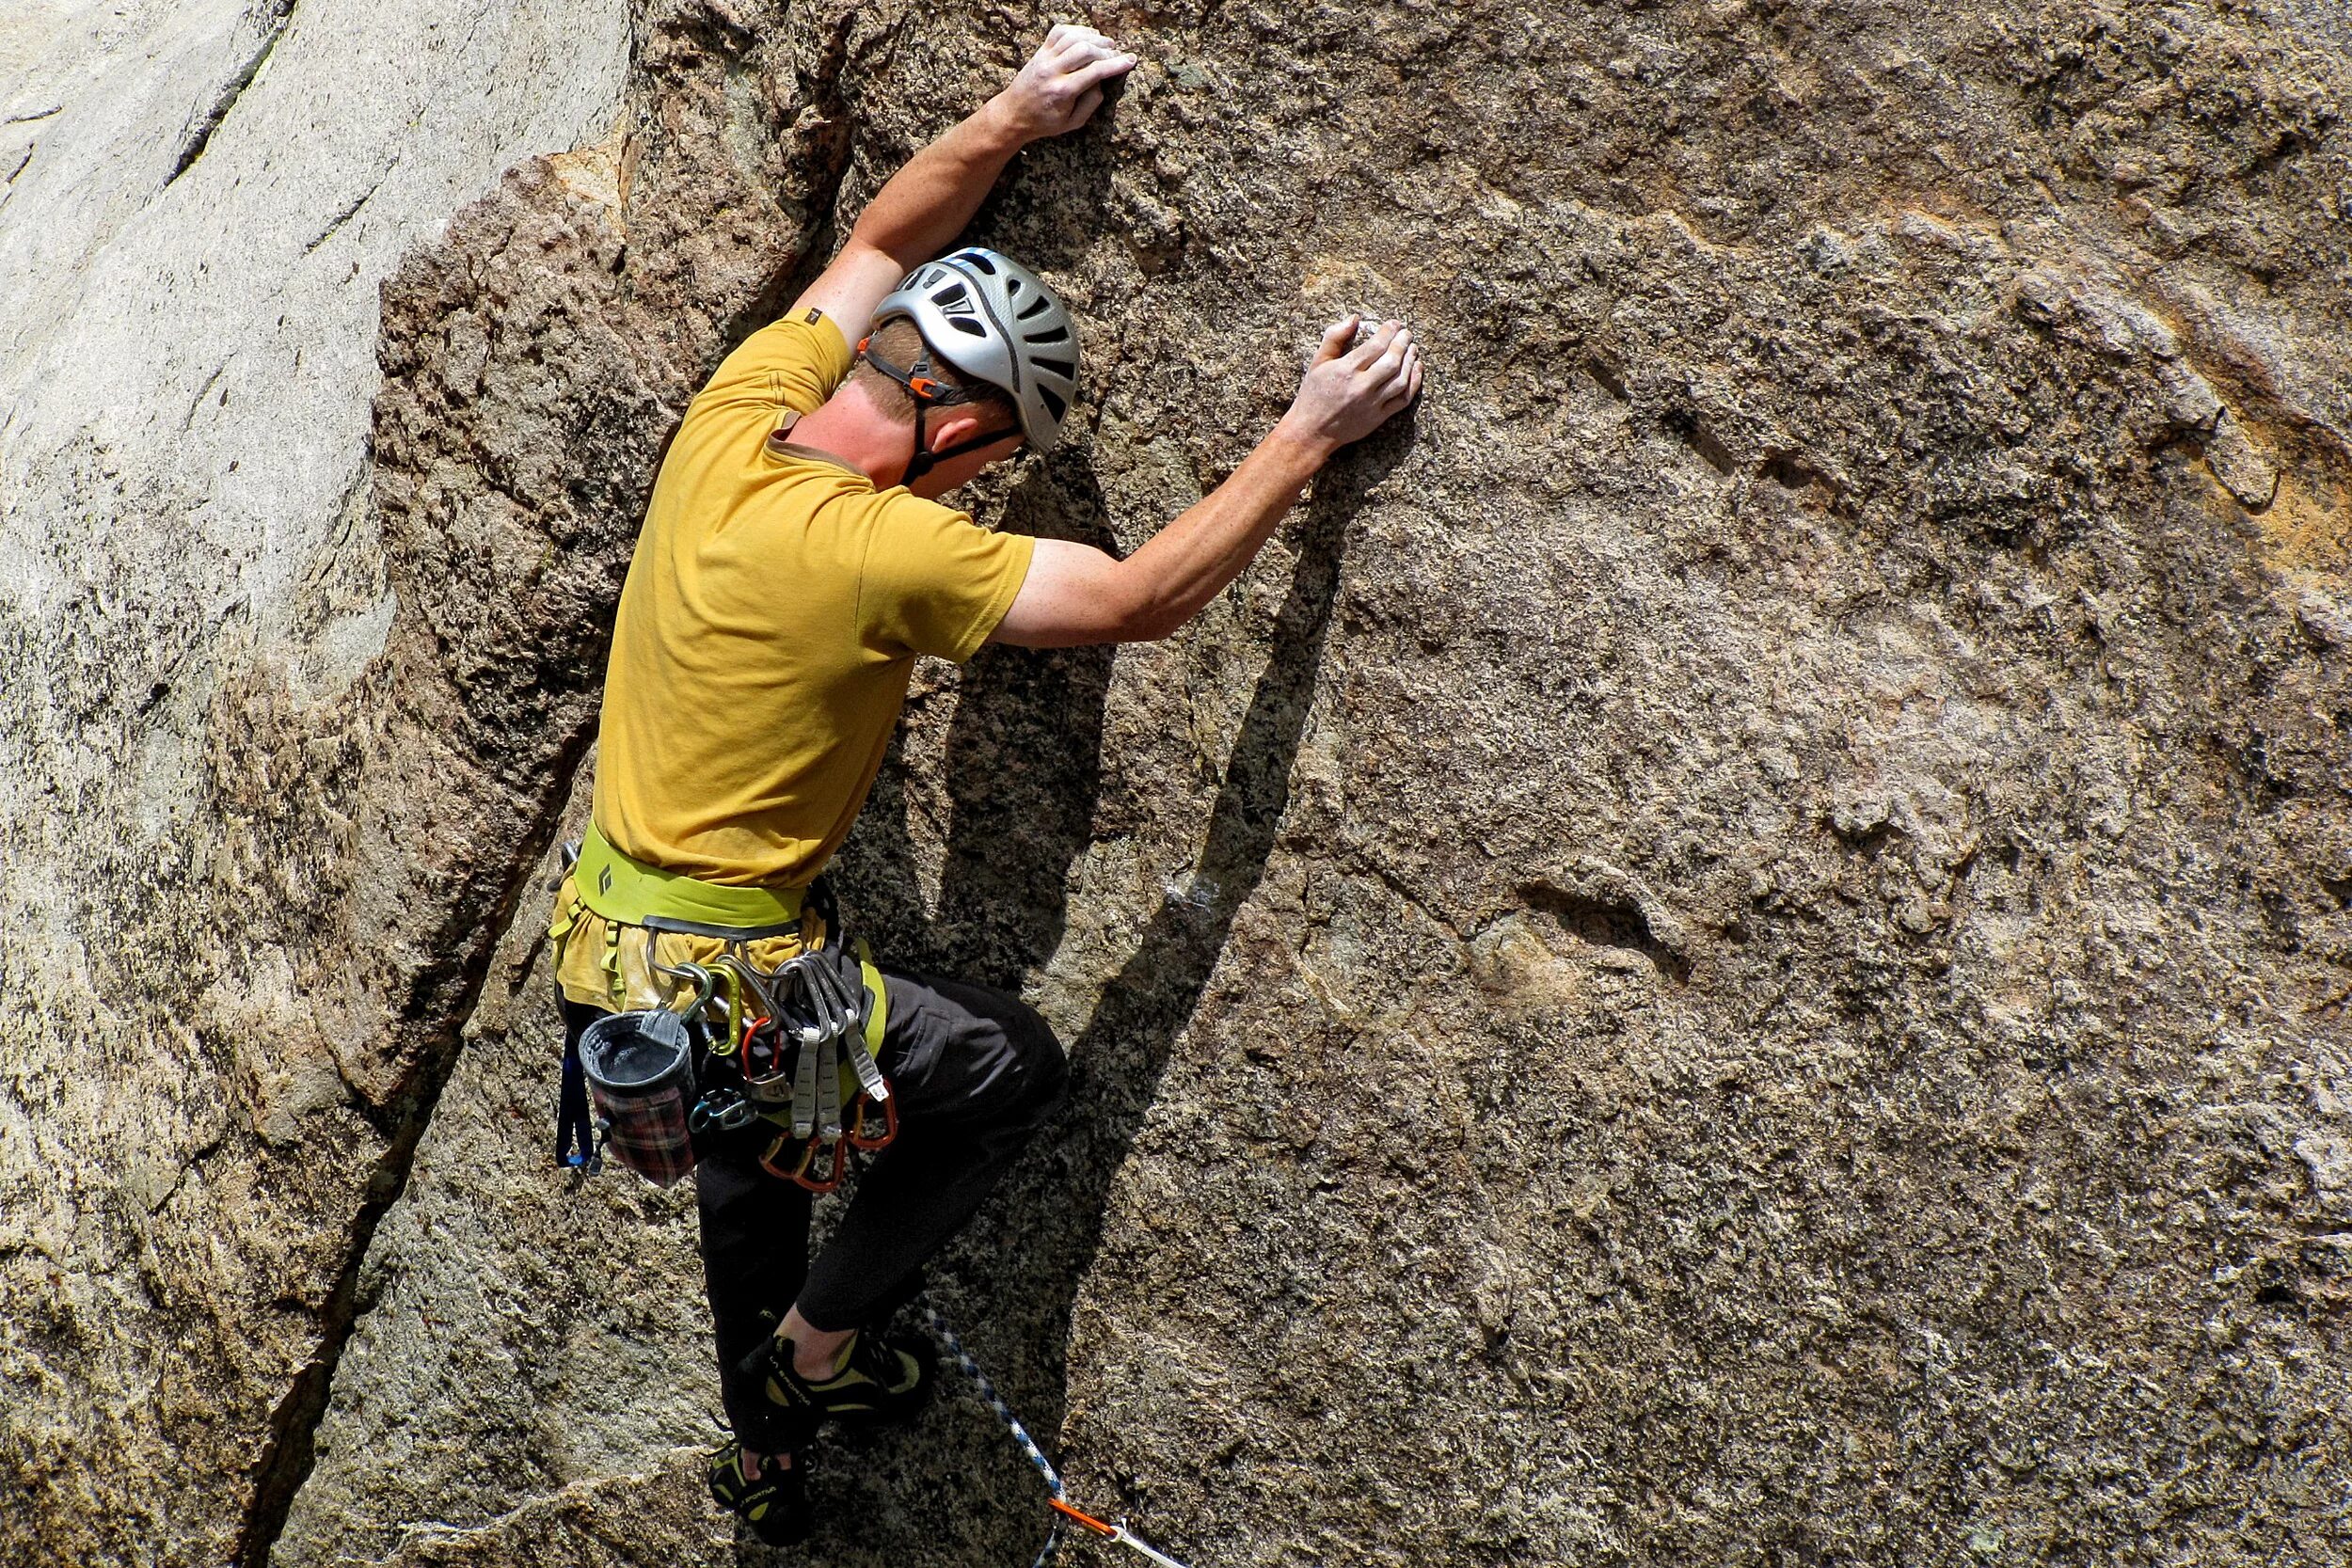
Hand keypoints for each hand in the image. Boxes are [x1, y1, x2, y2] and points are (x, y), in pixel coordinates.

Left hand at [991, 24, 1136, 141]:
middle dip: (1106, 50)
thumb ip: (1091, 104)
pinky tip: (1087, 37)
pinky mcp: (1040, 51)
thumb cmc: (1045, 122)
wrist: (1013, 114)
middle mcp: (1052, 71)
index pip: (1095, 71)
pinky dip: (1076, 30)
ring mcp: (1044, 58)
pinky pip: (1059, 31)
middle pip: (1085, 49)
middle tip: (1117, 54)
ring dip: (1094, 38)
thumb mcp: (1072, 123)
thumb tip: (1102, 82)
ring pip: (1073, 37)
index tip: (1131, 60)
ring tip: (1106, 44)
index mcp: (1062, 92)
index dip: (1116, 64)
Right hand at [1277, 316, 1423, 457]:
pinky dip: (1413, 382)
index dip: (1389, 331)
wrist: (1312, 431)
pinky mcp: (1378, 417)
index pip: (1375, 346)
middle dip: (1403, 343)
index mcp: (1345, 370)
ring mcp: (1372, 404)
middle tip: (1407, 333)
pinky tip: (1416, 369)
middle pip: (1391, 361)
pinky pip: (1403, 399)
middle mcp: (1361, 387)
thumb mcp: (1317, 362)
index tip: (1394, 324)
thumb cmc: (1313, 394)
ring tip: (1412, 348)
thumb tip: (1354, 318)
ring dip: (1410, 361)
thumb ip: (1334, 337)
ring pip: (1400, 379)